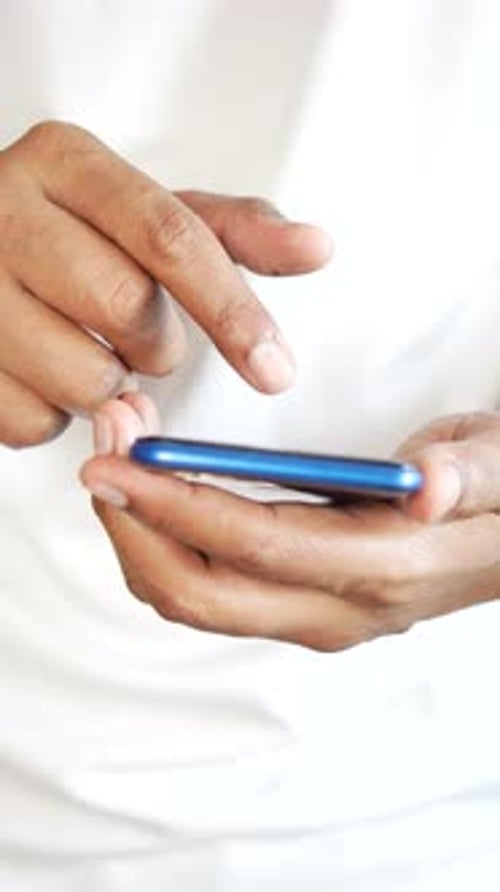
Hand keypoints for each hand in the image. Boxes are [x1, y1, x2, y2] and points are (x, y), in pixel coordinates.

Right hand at [0, 121, 331, 446]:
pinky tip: (45, 374)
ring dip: (110, 385)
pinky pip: (33, 420)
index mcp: (66, 163)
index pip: (168, 236)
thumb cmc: (73, 236)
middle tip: (141, 337)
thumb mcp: (147, 216)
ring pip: (84, 376)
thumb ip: (232, 234)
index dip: (231, 309)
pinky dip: (58, 414)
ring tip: (88, 350)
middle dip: (156, 345)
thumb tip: (319, 248)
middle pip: (126, 308)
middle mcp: (4, 210)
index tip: (276, 370)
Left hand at [80, 403, 499, 650]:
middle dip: (132, 522)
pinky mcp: (295, 608)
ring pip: (189, 598)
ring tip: (119, 453)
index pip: (253, 545)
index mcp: (382, 568)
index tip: (116, 459)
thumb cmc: (498, 496)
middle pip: (197, 591)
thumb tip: (428, 488)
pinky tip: (149, 489)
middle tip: (104, 443)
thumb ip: (469, 475)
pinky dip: (160, 542)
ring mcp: (312, 618)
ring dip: (137, 531)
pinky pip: (204, 590)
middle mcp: (336, 610)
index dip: (175, 504)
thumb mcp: (499, 464)